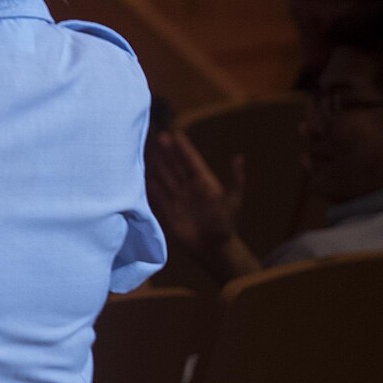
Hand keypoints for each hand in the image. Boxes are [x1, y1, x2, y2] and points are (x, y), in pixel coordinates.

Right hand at [146, 131, 243, 256]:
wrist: (213, 248)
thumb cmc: (225, 224)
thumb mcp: (233, 200)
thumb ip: (235, 179)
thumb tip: (239, 157)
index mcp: (204, 183)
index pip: (191, 162)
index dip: (184, 149)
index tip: (176, 134)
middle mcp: (190, 188)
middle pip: (176, 167)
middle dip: (168, 152)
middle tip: (160, 137)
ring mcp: (178, 199)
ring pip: (166, 178)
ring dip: (158, 165)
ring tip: (149, 151)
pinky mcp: (169, 211)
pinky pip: (158, 196)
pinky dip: (150, 187)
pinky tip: (143, 177)